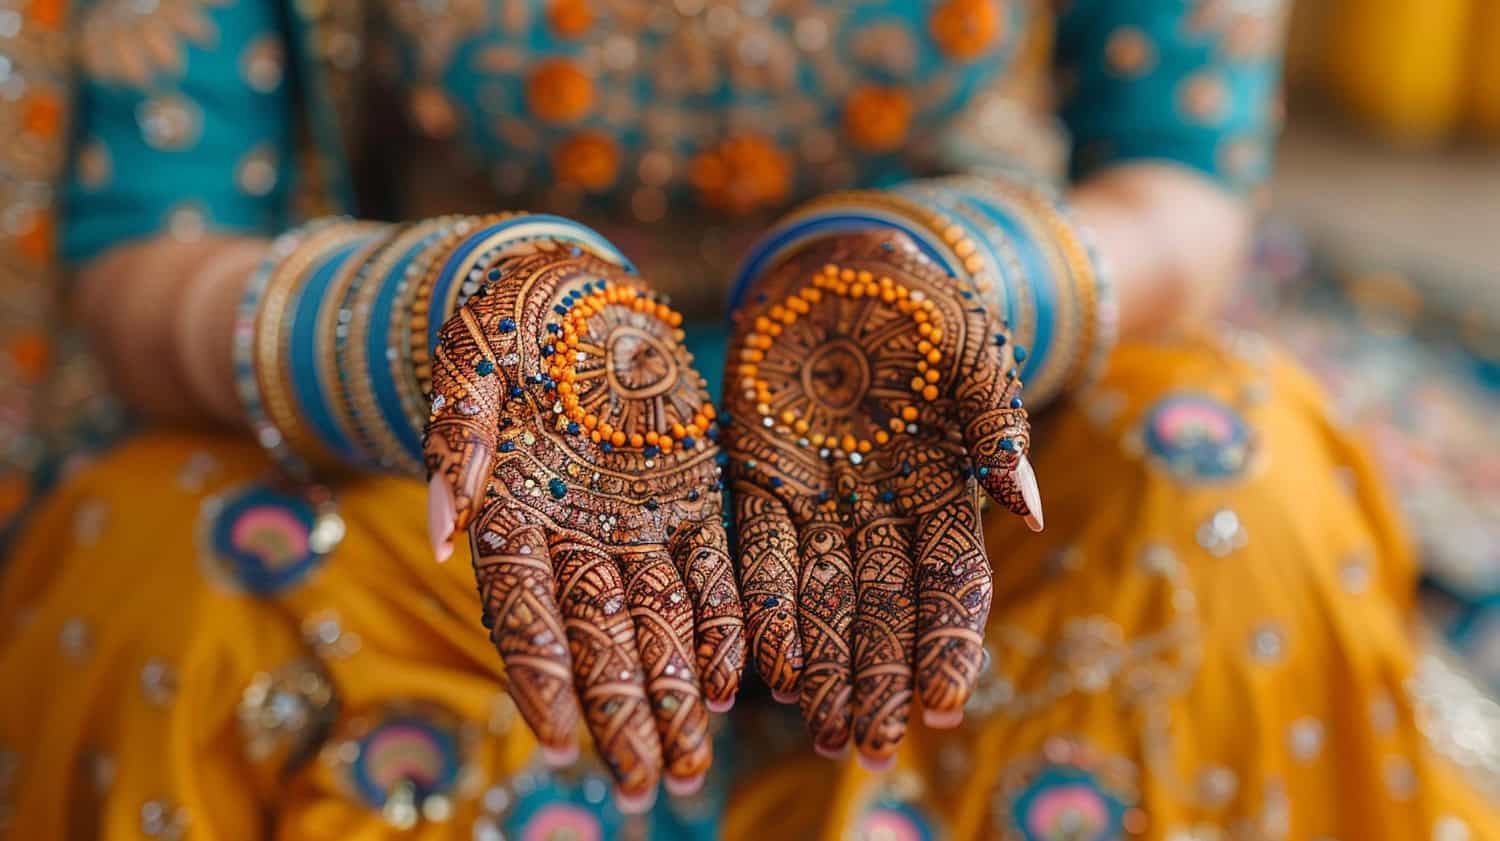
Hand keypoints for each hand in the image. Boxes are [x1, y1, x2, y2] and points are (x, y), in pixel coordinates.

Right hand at [424, 241, 743, 805]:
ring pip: (655, 623)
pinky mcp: (691, 495)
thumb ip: (455, 438)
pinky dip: (720, 625)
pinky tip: (729, 683)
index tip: (561, 746)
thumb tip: (439, 534)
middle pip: (596, 642)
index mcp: (511, 514)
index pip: (522, 616)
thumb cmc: (508, 316)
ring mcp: (634, 520)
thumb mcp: (466, 358)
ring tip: (690, 765)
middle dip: (621, 717)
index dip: (542, 682)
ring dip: (672, 695)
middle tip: (648, 788)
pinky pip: (710, 571)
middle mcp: (573, 534)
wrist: (577, 283)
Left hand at [723, 230, 1040, 766]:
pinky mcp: (759, 478)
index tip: (943, 704)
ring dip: (823, 667)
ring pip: (824, 598)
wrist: (840, 261)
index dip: (949, 644)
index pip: (952, 583)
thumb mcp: (975, 352)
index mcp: (944, 489)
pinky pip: (761, 554)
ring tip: (821, 732)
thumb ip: (999, 428)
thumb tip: (1031, 515)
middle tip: (868, 747)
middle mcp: (882, 509)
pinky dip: (764, 609)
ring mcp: (820, 498)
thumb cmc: (922, 304)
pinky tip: (764, 665)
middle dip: (878, 680)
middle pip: (883, 610)